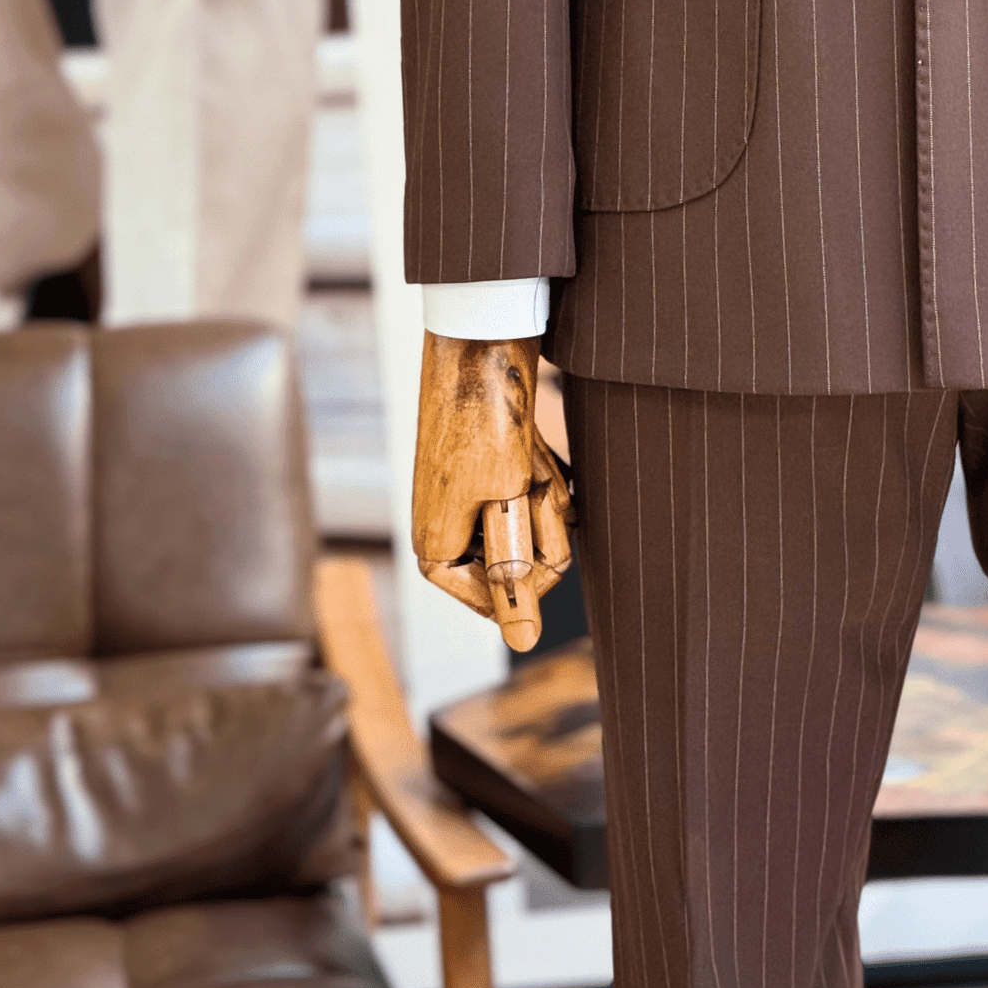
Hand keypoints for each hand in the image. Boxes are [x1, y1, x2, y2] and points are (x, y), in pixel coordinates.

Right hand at [411, 333, 573, 650]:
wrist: (483, 344)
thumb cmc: (484, 423)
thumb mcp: (504, 503)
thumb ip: (514, 573)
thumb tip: (525, 642)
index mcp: (437, 554)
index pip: (503, 603)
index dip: (532, 570)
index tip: (530, 518)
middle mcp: (453, 536)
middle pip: (527, 568)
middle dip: (542, 522)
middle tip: (528, 476)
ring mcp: (476, 507)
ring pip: (540, 532)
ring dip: (548, 493)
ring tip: (531, 456)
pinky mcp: (498, 482)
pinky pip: (541, 502)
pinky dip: (549, 478)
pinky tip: (536, 450)